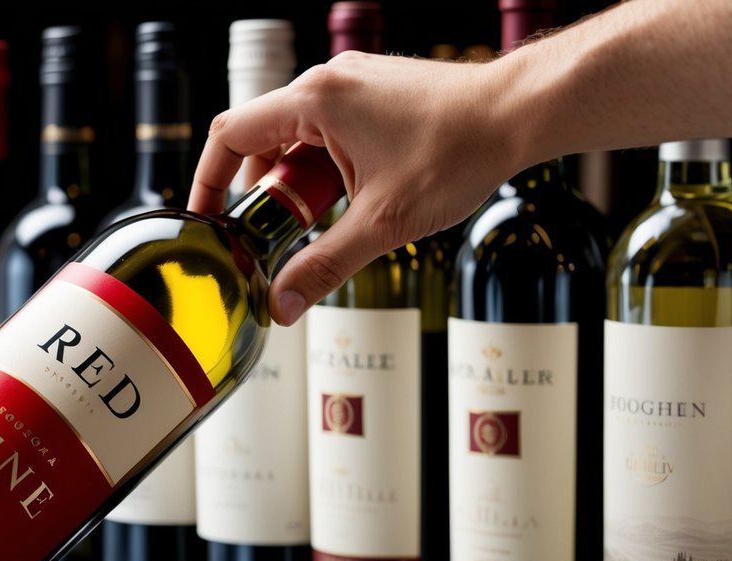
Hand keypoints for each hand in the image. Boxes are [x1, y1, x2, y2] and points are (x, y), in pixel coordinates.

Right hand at [189, 0, 731, 327]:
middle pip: (263, 142)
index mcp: (315, 101)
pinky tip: (352, 205)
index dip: (209, 181)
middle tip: (274, 242)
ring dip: (298, 187)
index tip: (209, 221)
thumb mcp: (382, 224)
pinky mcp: (377, 94)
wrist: (522, 114)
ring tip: (322, 227)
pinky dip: (325, 171)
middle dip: (263, 196)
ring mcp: (354, 85)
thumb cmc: (457, 152)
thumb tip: (280, 306)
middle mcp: (328, 83)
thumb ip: (323, 266)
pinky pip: (329, 134)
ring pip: (298, 141)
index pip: (230, 134)